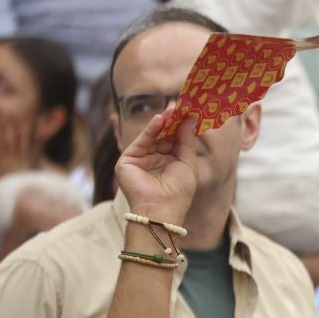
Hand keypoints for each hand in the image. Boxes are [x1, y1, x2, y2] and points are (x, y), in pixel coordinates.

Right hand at [115, 104, 199, 228]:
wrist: (162, 210)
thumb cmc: (179, 192)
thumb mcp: (188, 163)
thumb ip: (186, 141)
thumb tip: (190, 119)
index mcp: (169, 161)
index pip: (174, 139)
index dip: (181, 126)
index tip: (190, 112)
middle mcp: (154, 159)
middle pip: (163, 135)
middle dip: (172, 121)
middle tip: (181, 106)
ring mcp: (140, 159)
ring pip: (152, 136)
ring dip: (163, 122)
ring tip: (173, 110)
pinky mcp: (128, 160)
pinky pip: (141, 141)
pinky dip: (151, 130)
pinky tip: (160, 120)